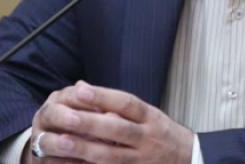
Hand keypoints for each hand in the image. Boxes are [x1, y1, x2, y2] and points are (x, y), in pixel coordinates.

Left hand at [25, 80, 193, 163]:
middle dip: (89, 123)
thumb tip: (82, 88)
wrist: (187, 160)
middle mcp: (147, 139)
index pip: (127, 104)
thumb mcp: (149, 114)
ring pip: (109, 156)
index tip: (79, 90)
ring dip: (81, 149)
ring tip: (57, 142)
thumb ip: (119, 104)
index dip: (103, 97)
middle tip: (63, 116)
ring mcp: (140, 161)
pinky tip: (66, 163)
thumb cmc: (161, 134)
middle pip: (117, 130)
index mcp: (151, 118)